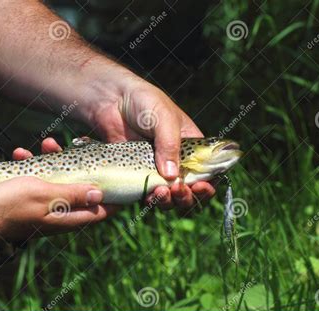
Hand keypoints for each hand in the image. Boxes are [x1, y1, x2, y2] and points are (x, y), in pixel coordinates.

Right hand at [0, 141, 115, 240]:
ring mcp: (43, 205)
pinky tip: (21, 154)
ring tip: (46, 143)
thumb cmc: (10, 207)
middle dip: (80, 167)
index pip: (100, 210)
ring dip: (53, 161)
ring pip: (57, 180)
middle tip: (79, 146)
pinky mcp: (28, 197)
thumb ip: (73, 194)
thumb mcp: (45, 196)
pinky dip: (32, 166)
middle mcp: (59, 213)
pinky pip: (37, 179)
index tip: (122, 178)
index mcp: (67, 217)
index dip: (113, 197)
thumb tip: (100, 194)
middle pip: (79, 189)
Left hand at [86, 76, 215, 209]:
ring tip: (161, 193)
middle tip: (178, 190)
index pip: (207, 171)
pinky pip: (146, 194)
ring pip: (168, 196)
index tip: (201, 186)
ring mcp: (155, 170)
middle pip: (189, 189)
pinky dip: (150, 199)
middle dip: (187, 196)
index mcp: (191, 146)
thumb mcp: (164, 118)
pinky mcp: (137, 175)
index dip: (208, 183)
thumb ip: (169, 145)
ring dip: (169, 201)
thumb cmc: (143, 102)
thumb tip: (171, 175)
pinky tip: (148, 195)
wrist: (110, 101)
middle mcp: (176, 162)